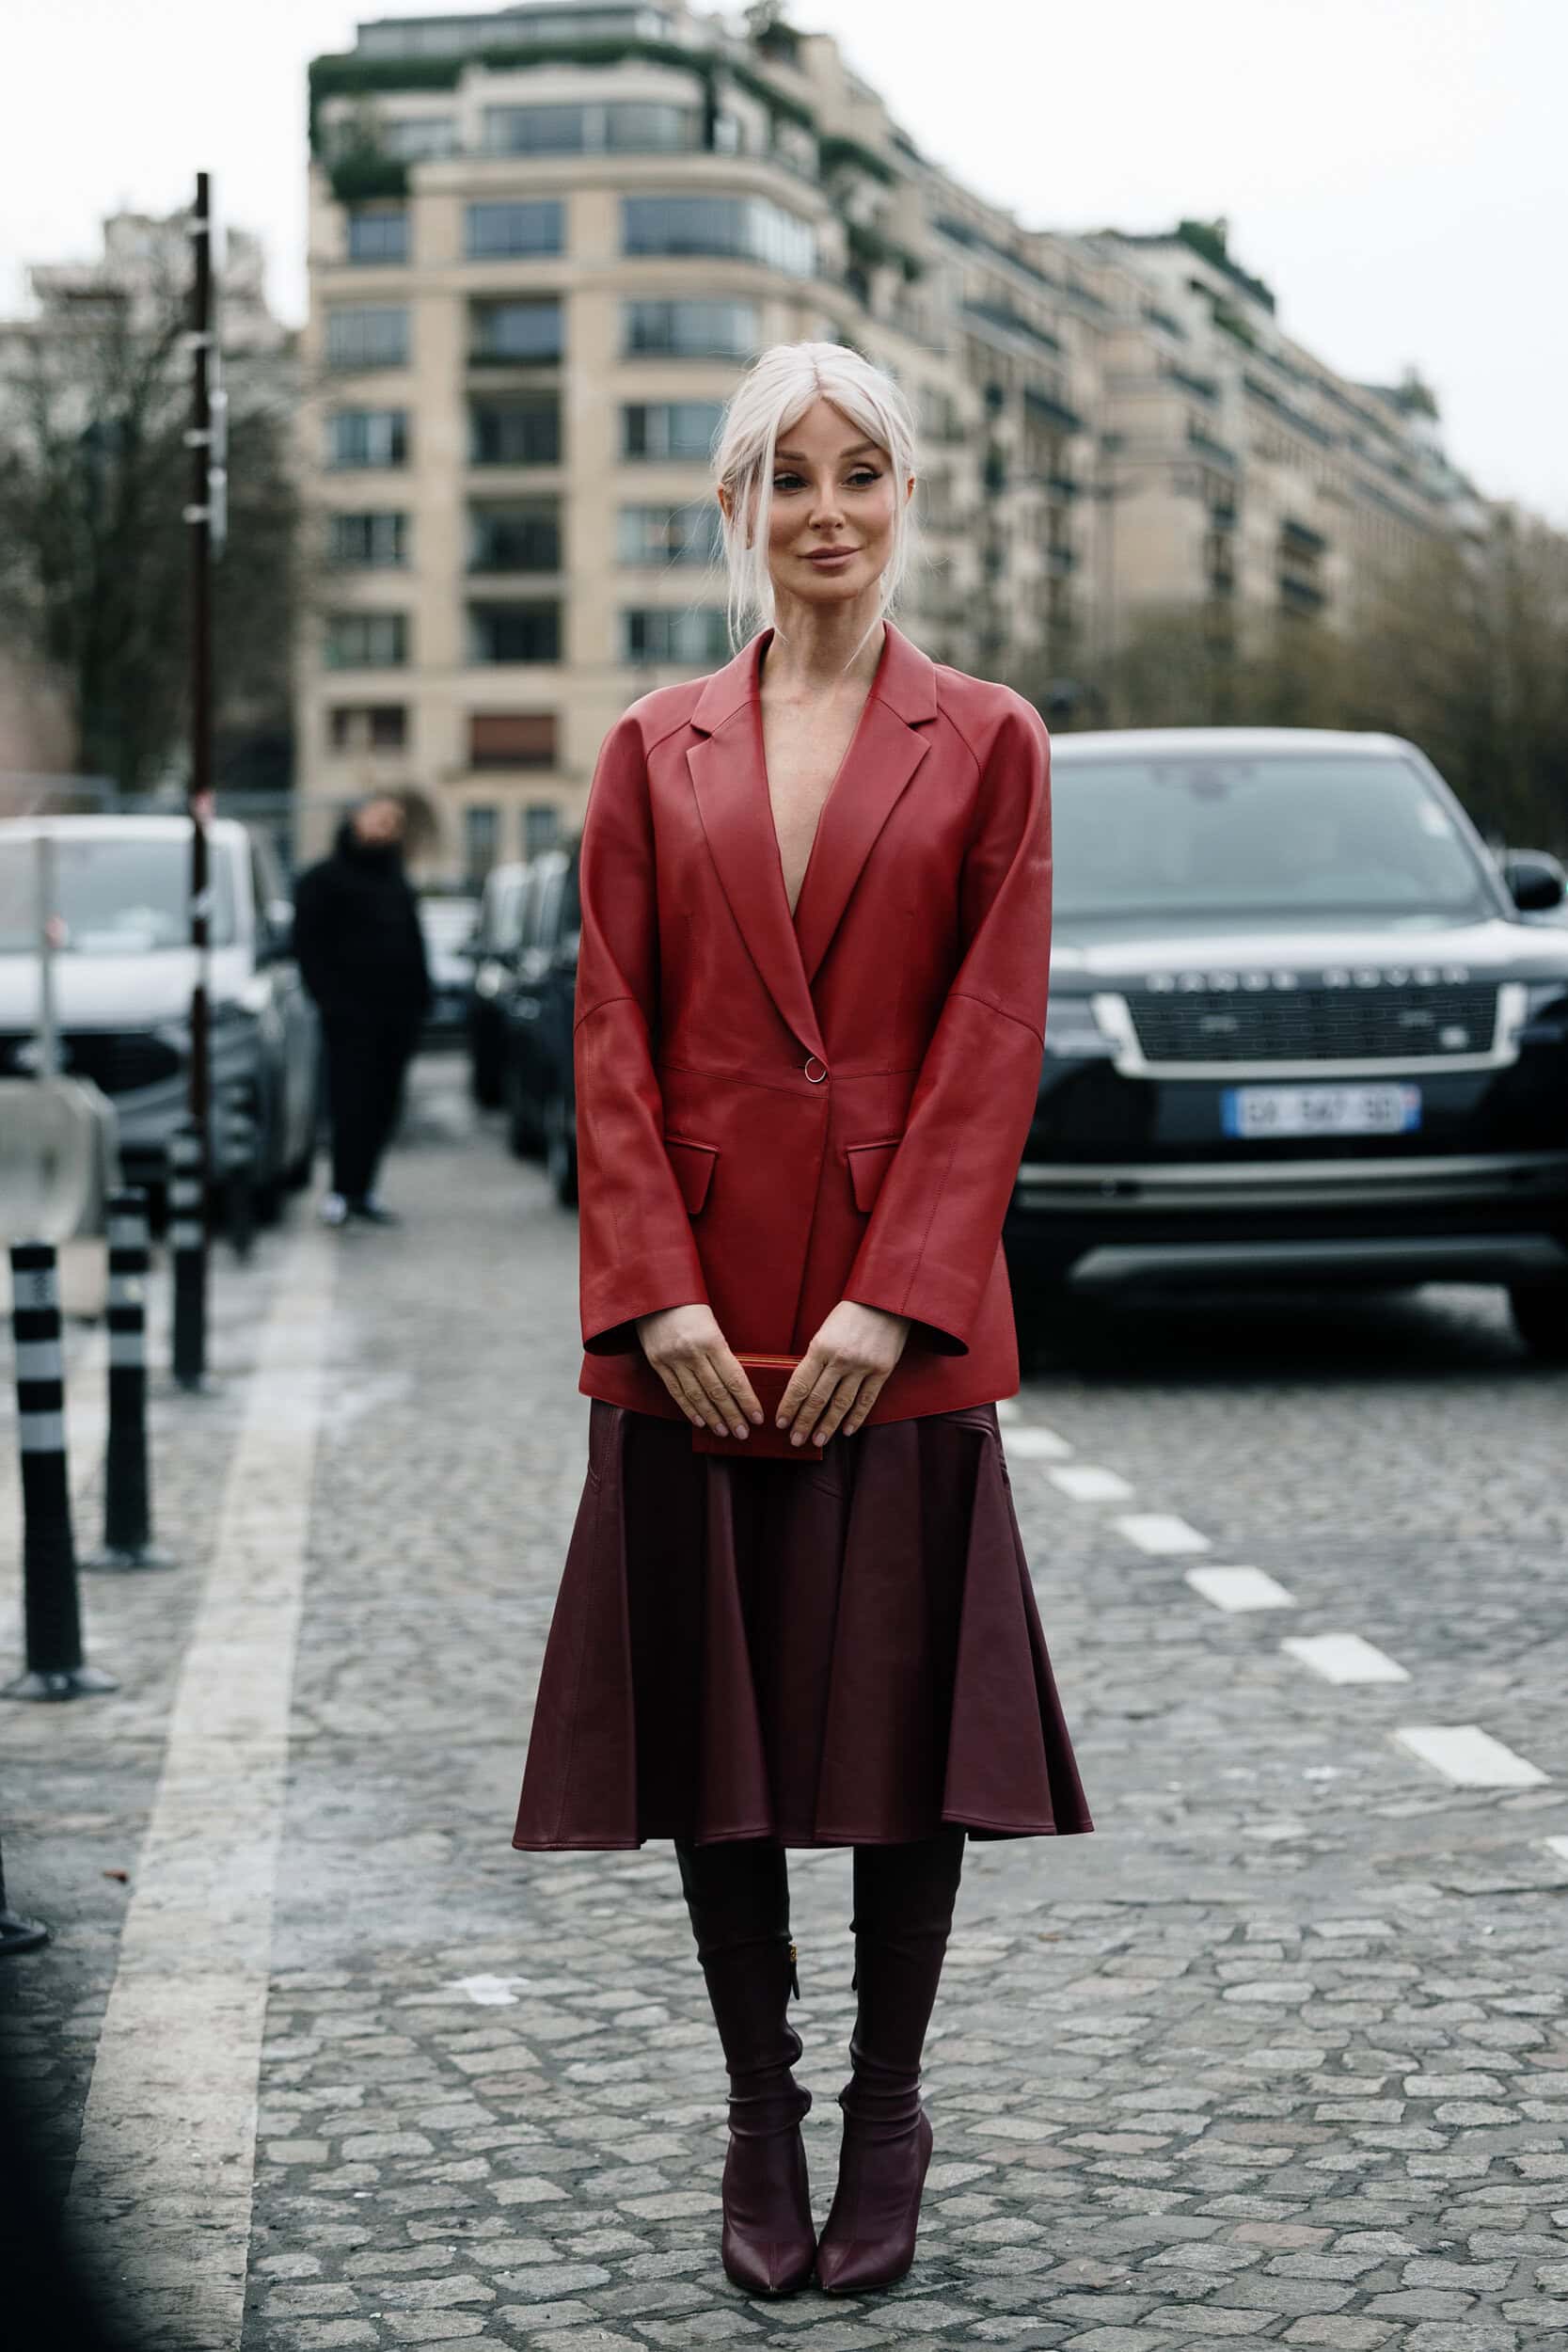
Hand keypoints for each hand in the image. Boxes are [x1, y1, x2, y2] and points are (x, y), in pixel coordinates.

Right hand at [636, 1303, 762, 1439]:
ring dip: (712, 1417)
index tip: (757, 1417)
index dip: (746, 1400)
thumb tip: (737, 1382)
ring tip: (724, 1432)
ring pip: (696, 1396)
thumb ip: (722, 1351)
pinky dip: (689, 1408)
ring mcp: (673, 1359)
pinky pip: (675, 1391)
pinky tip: (700, 1421)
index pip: (734, 1378)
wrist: (655, 1293)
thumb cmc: (689, 1306)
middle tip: (743, 1433)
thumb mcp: (712, 1323)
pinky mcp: (657, 1363)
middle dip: (732, 1415)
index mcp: (711, 1339)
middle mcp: (692, 1352)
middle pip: (717, 1391)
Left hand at [775, 1301, 909, 1447]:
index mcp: (820, 1346)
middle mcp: (840, 1359)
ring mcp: (862, 1366)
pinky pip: (866, 1401)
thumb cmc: (850, 1315)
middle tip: (796, 1440)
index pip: (800, 1384)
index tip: (781, 1423)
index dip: (789, 1406)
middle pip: (817, 1399)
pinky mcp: (881, 1371)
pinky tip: (847, 1431)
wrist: (886, 1301)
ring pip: (841, 1404)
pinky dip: (856, 1418)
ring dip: (827, 1425)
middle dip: (804, 1422)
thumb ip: (816, 1358)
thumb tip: (804, 1388)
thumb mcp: (825, 1331)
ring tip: (818, 1441)